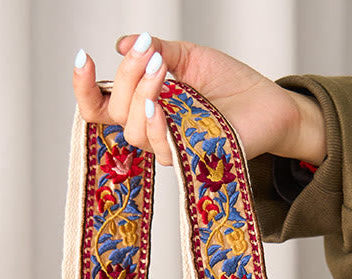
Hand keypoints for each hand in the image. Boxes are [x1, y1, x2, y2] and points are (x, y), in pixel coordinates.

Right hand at [72, 33, 325, 166]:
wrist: (269, 102)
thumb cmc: (231, 84)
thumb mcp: (190, 57)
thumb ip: (158, 52)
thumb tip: (125, 44)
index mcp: (145, 105)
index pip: (101, 107)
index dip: (84, 88)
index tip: (82, 58)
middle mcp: (152, 130)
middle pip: (115, 116)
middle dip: (125, 79)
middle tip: (148, 52)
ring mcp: (169, 148)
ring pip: (134, 132)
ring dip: (141, 97)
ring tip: (159, 68)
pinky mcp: (190, 161)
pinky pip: (161, 148)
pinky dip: (157, 124)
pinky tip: (162, 103)